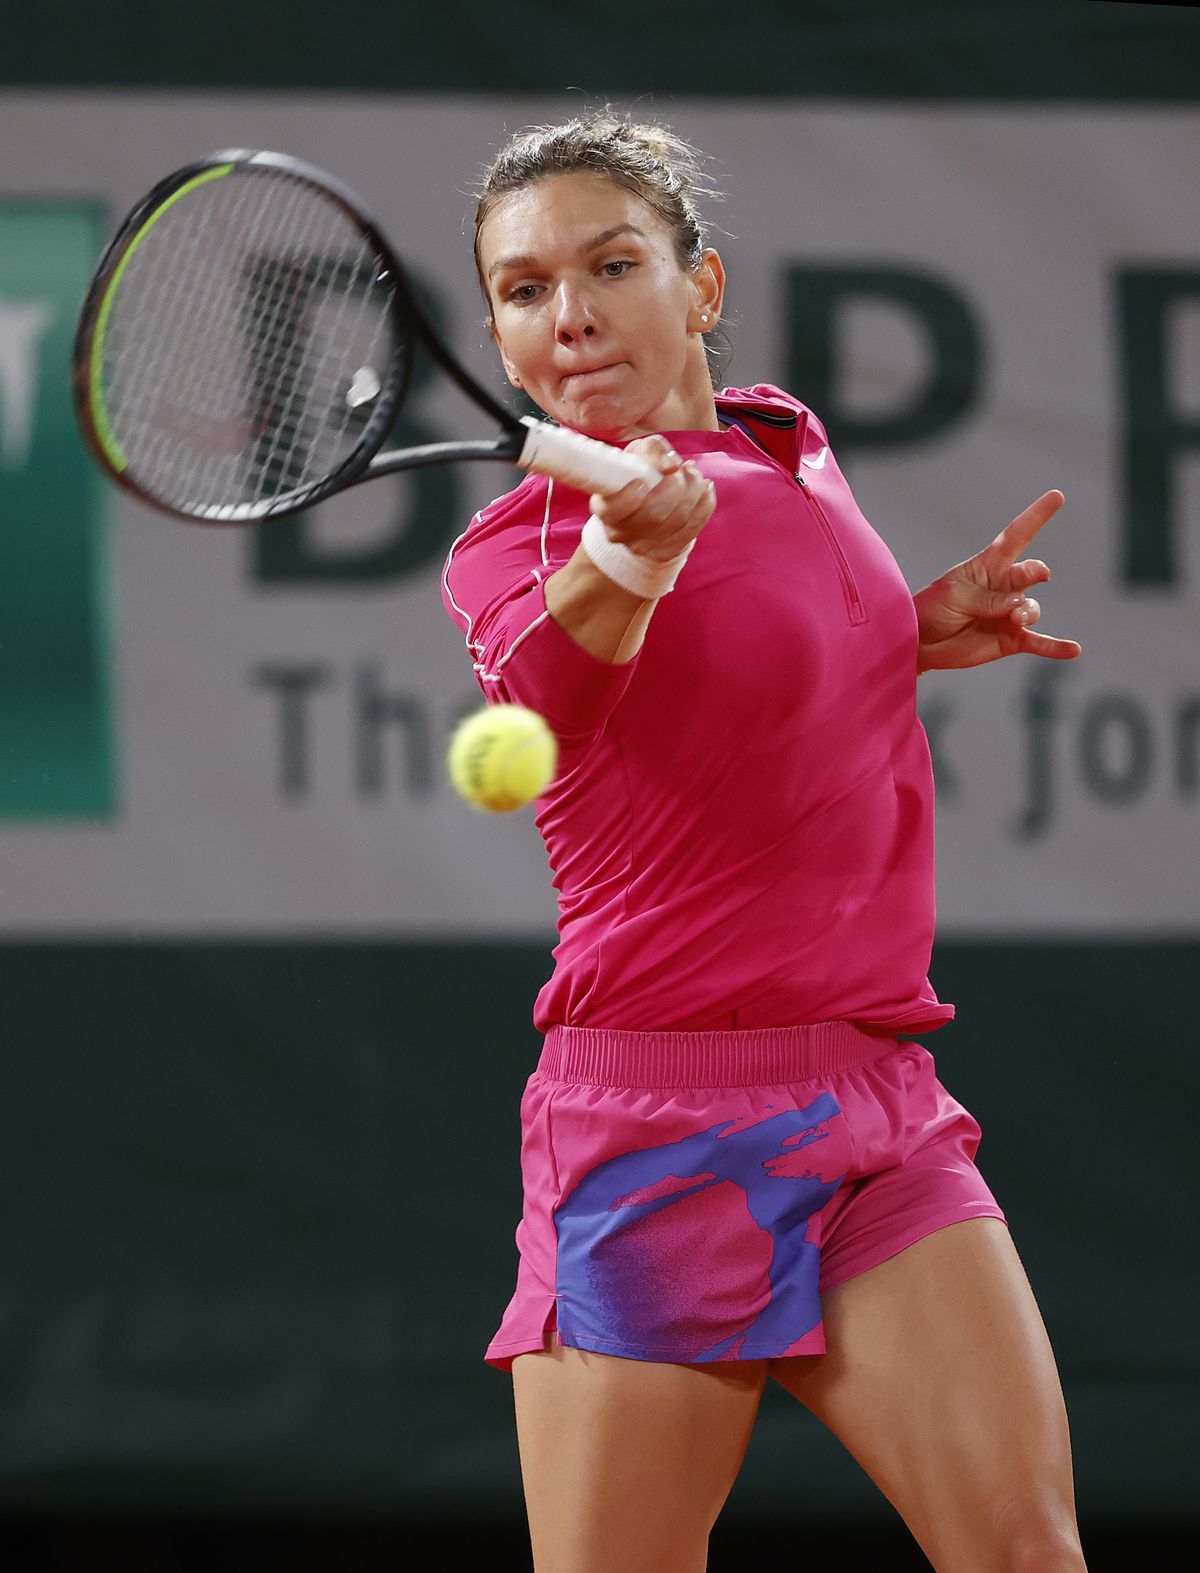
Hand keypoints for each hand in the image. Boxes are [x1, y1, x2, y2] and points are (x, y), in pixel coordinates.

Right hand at [590, 434, 715, 563]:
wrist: (642, 507)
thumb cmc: (637, 474)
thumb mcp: (638, 455)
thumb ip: (651, 451)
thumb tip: (672, 465)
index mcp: (606, 508)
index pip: (614, 510)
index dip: (629, 497)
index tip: (642, 481)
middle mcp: (620, 533)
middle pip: (654, 515)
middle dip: (677, 486)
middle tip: (685, 468)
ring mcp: (643, 547)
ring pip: (679, 520)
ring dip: (694, 491)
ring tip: (695, 474)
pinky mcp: (665, 552)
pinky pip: (694, 529)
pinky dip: (705, 505)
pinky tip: (704, 489)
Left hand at [913, 489, 1081, 672]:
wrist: (921, 642)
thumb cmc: (934, 609)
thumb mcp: (954, 596)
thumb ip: (986, 599)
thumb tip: (1018, 603)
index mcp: (989, 564)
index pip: (1016, 535)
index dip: (1036, 516)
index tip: (1057, 496)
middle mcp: (1005, 586)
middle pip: (1031, 572)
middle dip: (1036, 572)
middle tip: (1038, 575)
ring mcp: (1011, 612)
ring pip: (1032, 607)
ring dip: (1027, 611)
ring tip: (1015, 618)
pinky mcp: (1011, 638)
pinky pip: (1039, 642)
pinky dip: (1056, 646)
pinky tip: (1074, 649)